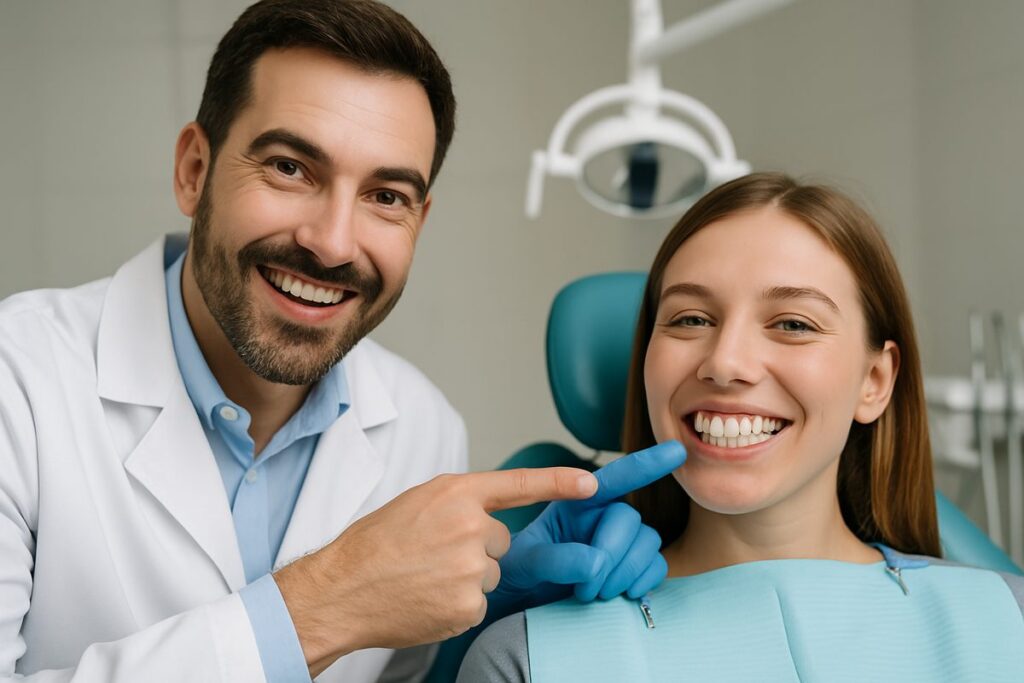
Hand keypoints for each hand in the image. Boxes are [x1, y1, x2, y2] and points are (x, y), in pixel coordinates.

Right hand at [274, 466, 597, 674]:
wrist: (342, 590)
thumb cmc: (374, 545)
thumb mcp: (417, 503)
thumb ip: (458, 503)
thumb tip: (485, 515)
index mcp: (456, 493)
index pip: (520, 484)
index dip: (561, 482)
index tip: (594, 483)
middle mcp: (471, 526)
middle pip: (502, 541)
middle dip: (476, 549)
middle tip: (432, 556)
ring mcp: (471, 568)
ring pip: (490, 574)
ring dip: (466, 579)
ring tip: (424, 578)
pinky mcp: (469, 605)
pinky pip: (479, 603)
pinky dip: (457, 605)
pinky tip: (427, 599)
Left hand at [490, 440, 685, 615]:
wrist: (518, 600)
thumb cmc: (516, 572)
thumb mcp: (523, 562)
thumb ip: (553, 559)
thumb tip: (596, 562)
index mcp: (575, 500)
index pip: (612, 478)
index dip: (645, 464)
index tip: (675, 452)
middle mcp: (600, 515)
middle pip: (628, 518)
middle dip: (612, 553)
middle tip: (586, 587)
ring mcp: (620, 540)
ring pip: (647, 541)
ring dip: (627, 570)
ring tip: (597, 593)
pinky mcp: (631, 566)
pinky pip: (656, 565)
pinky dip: (645, 579)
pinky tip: (626, 594)